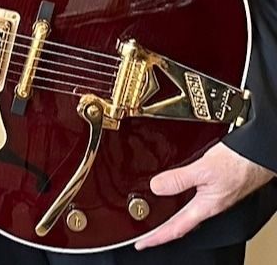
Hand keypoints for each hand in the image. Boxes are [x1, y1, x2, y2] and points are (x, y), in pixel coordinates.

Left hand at [135, 142, 274, 248]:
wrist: (257, 156)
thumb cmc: (238, 164)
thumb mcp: (203, 169)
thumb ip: (180, 178)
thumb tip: (157, 187)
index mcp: (206, 206)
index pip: (177, 228)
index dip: (157, 237)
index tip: (142, 244)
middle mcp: (208, 206)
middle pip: (180, 225)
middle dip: (161, 232)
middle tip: (144, 238)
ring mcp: (212, 199)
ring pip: (186, 214)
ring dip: (169, 219)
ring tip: (153, 223)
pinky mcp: (214, 189)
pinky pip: (191, 202)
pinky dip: (177, 204)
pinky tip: (172, 201)